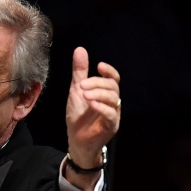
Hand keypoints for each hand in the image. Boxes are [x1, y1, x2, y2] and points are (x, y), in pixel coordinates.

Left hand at [65, 47, 119, 190]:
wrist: (76, 140)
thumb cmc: (78, 116)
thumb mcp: (76, 91)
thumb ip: (79, 72)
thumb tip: (80, 50)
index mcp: (105, 93)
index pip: (114, 79)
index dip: (109, 71)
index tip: (99, 66)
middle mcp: (112, 102)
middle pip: (112, 87)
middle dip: (98, 83)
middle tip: (82, 85)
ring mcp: (113, 114)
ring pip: (113, 99)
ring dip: (99, 94)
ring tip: (84, 94)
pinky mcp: (111, 126)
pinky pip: (111, 114)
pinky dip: (101, 107)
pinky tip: (91, 104)